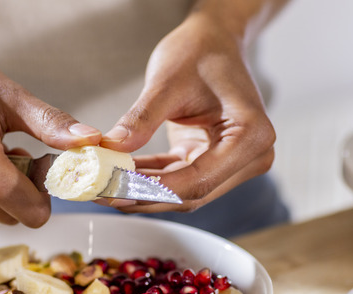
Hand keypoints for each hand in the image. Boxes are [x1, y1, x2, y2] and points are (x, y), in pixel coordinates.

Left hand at [99, 4, 279, 212]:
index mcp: (251, 135)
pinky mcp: (214, 162)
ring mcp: (235, 163)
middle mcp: (251, 156)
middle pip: (191, 193)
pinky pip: (177, 179)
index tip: (115, 189)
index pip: (198, 179)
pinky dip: (148, 179)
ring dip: (142, 191)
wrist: (214, 39)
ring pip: (182, 192)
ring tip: (103, 186)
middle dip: (143, 195)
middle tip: (101, 192)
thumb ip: (141, 119)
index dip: (153, 189)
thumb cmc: (200, 51)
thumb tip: (111, 149)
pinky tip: (119, 175)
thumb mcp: (167, 82)